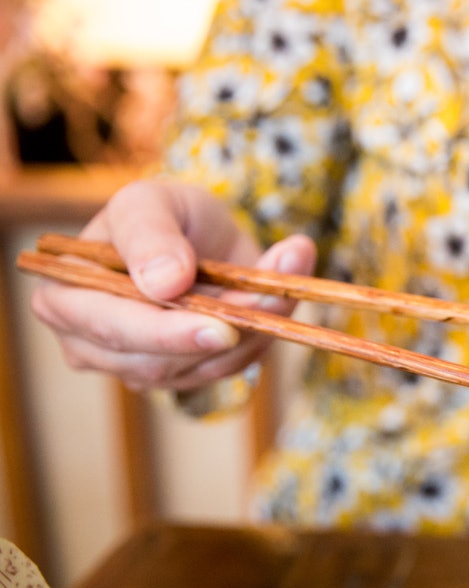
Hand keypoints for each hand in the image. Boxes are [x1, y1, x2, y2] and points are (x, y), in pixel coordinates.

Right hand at [30, 179, 316, 392]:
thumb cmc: (165, 214)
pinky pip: (219, 371)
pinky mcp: (176, 377)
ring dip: (244, 337)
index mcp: (64, 292)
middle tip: (262, 316)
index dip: (164, 332)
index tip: (220, 327)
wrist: (202, 237)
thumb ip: (151, 232)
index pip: (108, 326)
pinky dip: (253, 342)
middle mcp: (88, 340)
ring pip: (194, 371)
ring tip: (276, 293)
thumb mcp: (153, 201)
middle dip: (213, 339)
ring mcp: (132, 366)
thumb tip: (166, 281)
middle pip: (151, 363)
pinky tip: (270, 307)